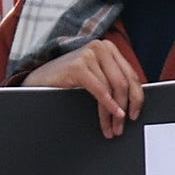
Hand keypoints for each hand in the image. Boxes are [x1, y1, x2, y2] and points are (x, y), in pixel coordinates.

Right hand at [22, 40, 144, 138]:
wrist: (37, 80)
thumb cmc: (67, 79)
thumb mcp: (95, 76)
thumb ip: (112, 80)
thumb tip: (134, 101)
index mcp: (110, 49)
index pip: (131, 75)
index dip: (137, 96)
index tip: (136, 113)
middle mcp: (102, 47)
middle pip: (124, 82)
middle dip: (127, 107)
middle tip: (123, 126)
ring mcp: (89, 54)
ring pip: (112, 88)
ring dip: (113, 113)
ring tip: (113, 128)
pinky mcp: (78, 66)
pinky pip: (99, 90)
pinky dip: (107, 105)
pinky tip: (111, 116)